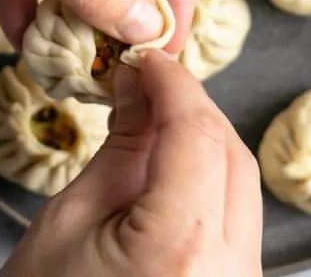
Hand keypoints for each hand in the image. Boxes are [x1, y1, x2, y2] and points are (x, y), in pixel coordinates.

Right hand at [0, 51, 262, 276]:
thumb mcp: (69, 222)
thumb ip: (121, 148)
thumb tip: (139, 84)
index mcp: (181, 249)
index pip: (198, 132)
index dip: (174, 82)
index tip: (148, 56)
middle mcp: (229, 272)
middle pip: (232, 156)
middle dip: (193, 108)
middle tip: (149, 81)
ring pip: (241, 187)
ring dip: (204, 142)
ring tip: (155, 119)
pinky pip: (236, 221)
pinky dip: (208, 181)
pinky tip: (172, 168)